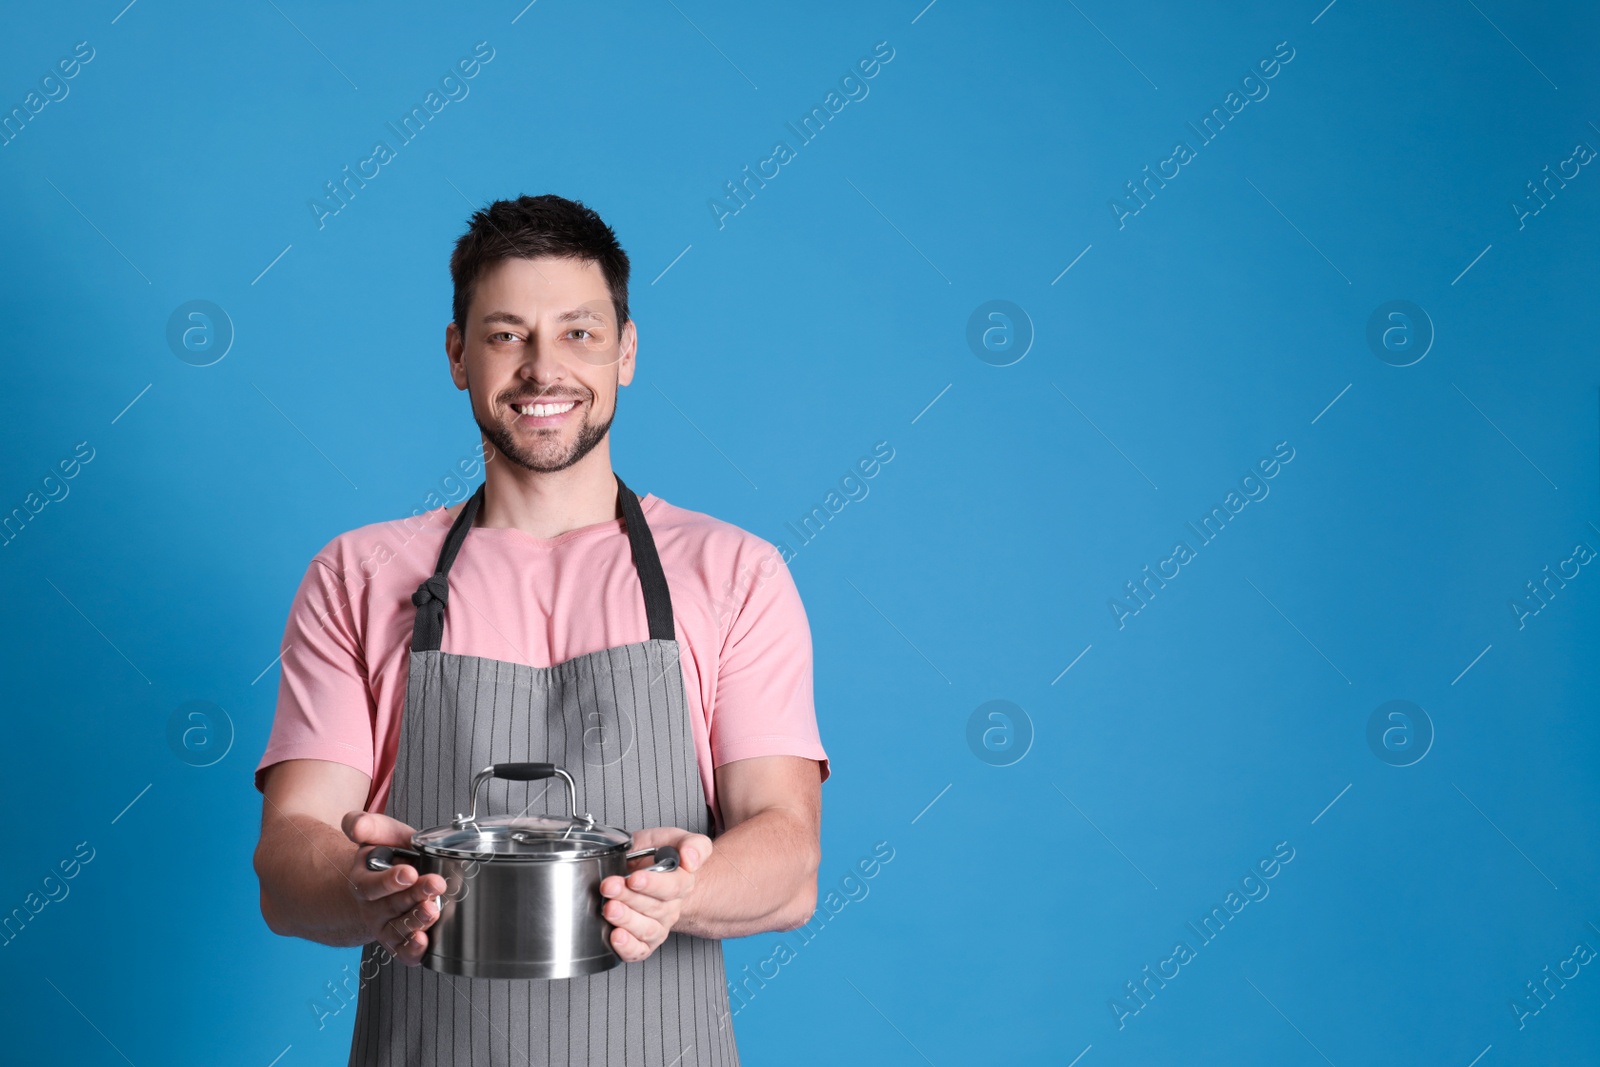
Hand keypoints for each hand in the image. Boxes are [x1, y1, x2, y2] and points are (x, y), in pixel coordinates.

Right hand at [340, 810, 448, 965]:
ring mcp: (385, 925)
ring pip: (397, 930)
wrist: (392, 876)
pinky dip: (412, 951)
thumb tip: (357, 827)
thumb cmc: (389, 855)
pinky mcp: (399, 939)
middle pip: (390, 907)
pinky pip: (402, 951)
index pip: (370, 885)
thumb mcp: (380, 834)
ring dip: (415, 923)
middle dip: (414, 896)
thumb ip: (367, 825)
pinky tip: (423, 943)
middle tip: (434, 885)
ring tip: (432, 910)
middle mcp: (372, 907)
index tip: (409, 872)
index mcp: (363, 880)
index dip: (389, 881)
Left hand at [599, 827, 712, 961]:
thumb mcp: (675, 839)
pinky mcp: (644, 942)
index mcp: (683, 882)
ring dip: (626, 920)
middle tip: (609, 887)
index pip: (673, 887)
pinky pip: (640, 951)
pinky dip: (628, 947)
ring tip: (609, 908)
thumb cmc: (660, 854)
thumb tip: (690, 860)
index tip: (634, 878)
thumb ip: (692, 845)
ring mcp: (659, 926)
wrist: (651, 872)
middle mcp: (672, 908)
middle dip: (629, 898)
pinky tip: (616, 937)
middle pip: (654, 907)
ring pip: (646, 930)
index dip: (653, 884)